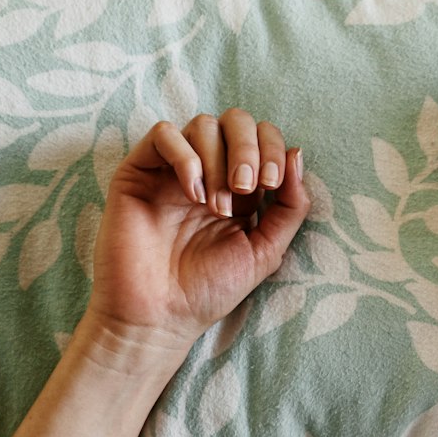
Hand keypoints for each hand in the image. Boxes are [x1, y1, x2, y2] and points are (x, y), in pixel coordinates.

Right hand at [82, 109, 310, 360]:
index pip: (263, 138)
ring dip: (218, 161)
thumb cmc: (210, 289)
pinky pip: (163, 134)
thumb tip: (298, 154)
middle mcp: (207, 172)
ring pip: (202, 124)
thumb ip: (289, 207)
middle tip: (247, 187)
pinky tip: (193, 194)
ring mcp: (172, 170)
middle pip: (234, 120)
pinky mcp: (139, 171)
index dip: (273, 149)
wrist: (161, 315)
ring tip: (216, 206)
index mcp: (240, 188)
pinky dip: (186, 157)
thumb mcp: (266, 250)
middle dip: (248, 147)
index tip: (273, 185)